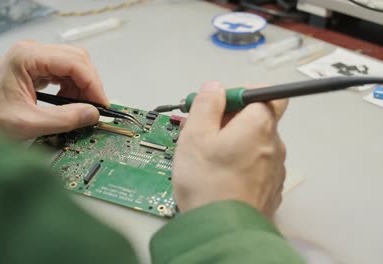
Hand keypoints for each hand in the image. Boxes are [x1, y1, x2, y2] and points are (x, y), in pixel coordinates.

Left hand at [0, 41, 108, 138]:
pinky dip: (73, 87)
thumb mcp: (29, 122)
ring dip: (82, 86)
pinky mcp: (36, 67)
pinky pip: (64, 72)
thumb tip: (92, 114)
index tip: (101, 103)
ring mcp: (34, 58)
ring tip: (80, 108)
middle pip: (77, 60)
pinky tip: (70, 102)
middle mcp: (32, 52)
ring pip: (73, 65)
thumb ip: (65, 118)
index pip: (74, 63)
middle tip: (94, 107)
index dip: (93, 84)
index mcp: (27, 58)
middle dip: (90, 84)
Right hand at [172, 81, 287, 217]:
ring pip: (255, 145)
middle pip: (258, 120)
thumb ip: (206, 105)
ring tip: (208, 159)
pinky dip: (240, 165)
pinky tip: (219, 176)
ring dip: (235, 144)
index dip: (243, 94)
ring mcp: (275, 169)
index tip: (219, 103)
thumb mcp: (195, 135)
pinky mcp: (270, 189)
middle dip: (231, 121)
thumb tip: (214, 88)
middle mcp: (274, 145)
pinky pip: (256, 167)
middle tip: (204, 132)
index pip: (267, 94)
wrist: (221, 231)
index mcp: (259, 125)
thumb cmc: (208, 182)